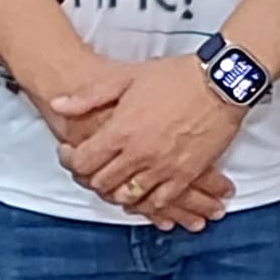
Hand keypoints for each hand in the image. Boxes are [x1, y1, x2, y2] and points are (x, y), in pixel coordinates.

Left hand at [48, 51, 244, 229]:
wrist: (221, 83)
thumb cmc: (175, 76)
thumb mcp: (127, 77)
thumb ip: (89, 96)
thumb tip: (58, 105)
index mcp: (121, 130)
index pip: (83, 162)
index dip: (71, 161)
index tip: (71, 153)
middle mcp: (139, 155)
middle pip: (102, 183)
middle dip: (91, 178)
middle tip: (92, 169)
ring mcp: (163, 168)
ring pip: (129, 197)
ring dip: (118, 192)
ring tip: (116, 180)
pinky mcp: (186, 175)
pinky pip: (160, 201)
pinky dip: (148, 202)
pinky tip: (143, 194)